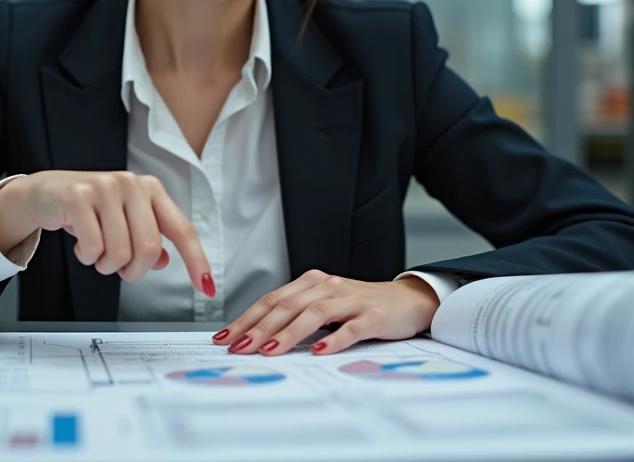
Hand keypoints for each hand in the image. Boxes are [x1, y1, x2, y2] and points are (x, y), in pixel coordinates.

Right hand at [0, 171, 213, 295]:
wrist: (47, 192)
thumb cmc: (91, 210)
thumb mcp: (124, 221)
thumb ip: (148, 239)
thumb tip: (163, 262)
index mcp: (151, 190)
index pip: (182, 229)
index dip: (196, 260)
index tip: (206, 286)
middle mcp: (132, 184)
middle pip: (149, 249)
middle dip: (133, 271)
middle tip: (118, 267)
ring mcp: (106, 188)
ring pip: (120, 253)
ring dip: (106, 265)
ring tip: (96, 251)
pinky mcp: (79, 197)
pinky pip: (93, 249)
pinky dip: (87, 258)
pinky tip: (80, 243)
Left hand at [212, 270, 439, 355]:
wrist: (408, 300)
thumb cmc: (362, 306)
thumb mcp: (325, 307)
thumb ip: (297, 317)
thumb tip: (257, 338)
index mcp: (312, 283)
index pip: (272, 300)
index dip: (247, 318)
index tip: (225, 338)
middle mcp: (328, 286)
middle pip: (287, 306)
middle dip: (259, 328)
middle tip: (239, 347)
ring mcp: (351, 299)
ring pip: (314, 314)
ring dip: (288, 333)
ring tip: (269, 350)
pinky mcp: (373, 315)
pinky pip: (351, 328)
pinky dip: (334, 339)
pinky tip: (319, 351)